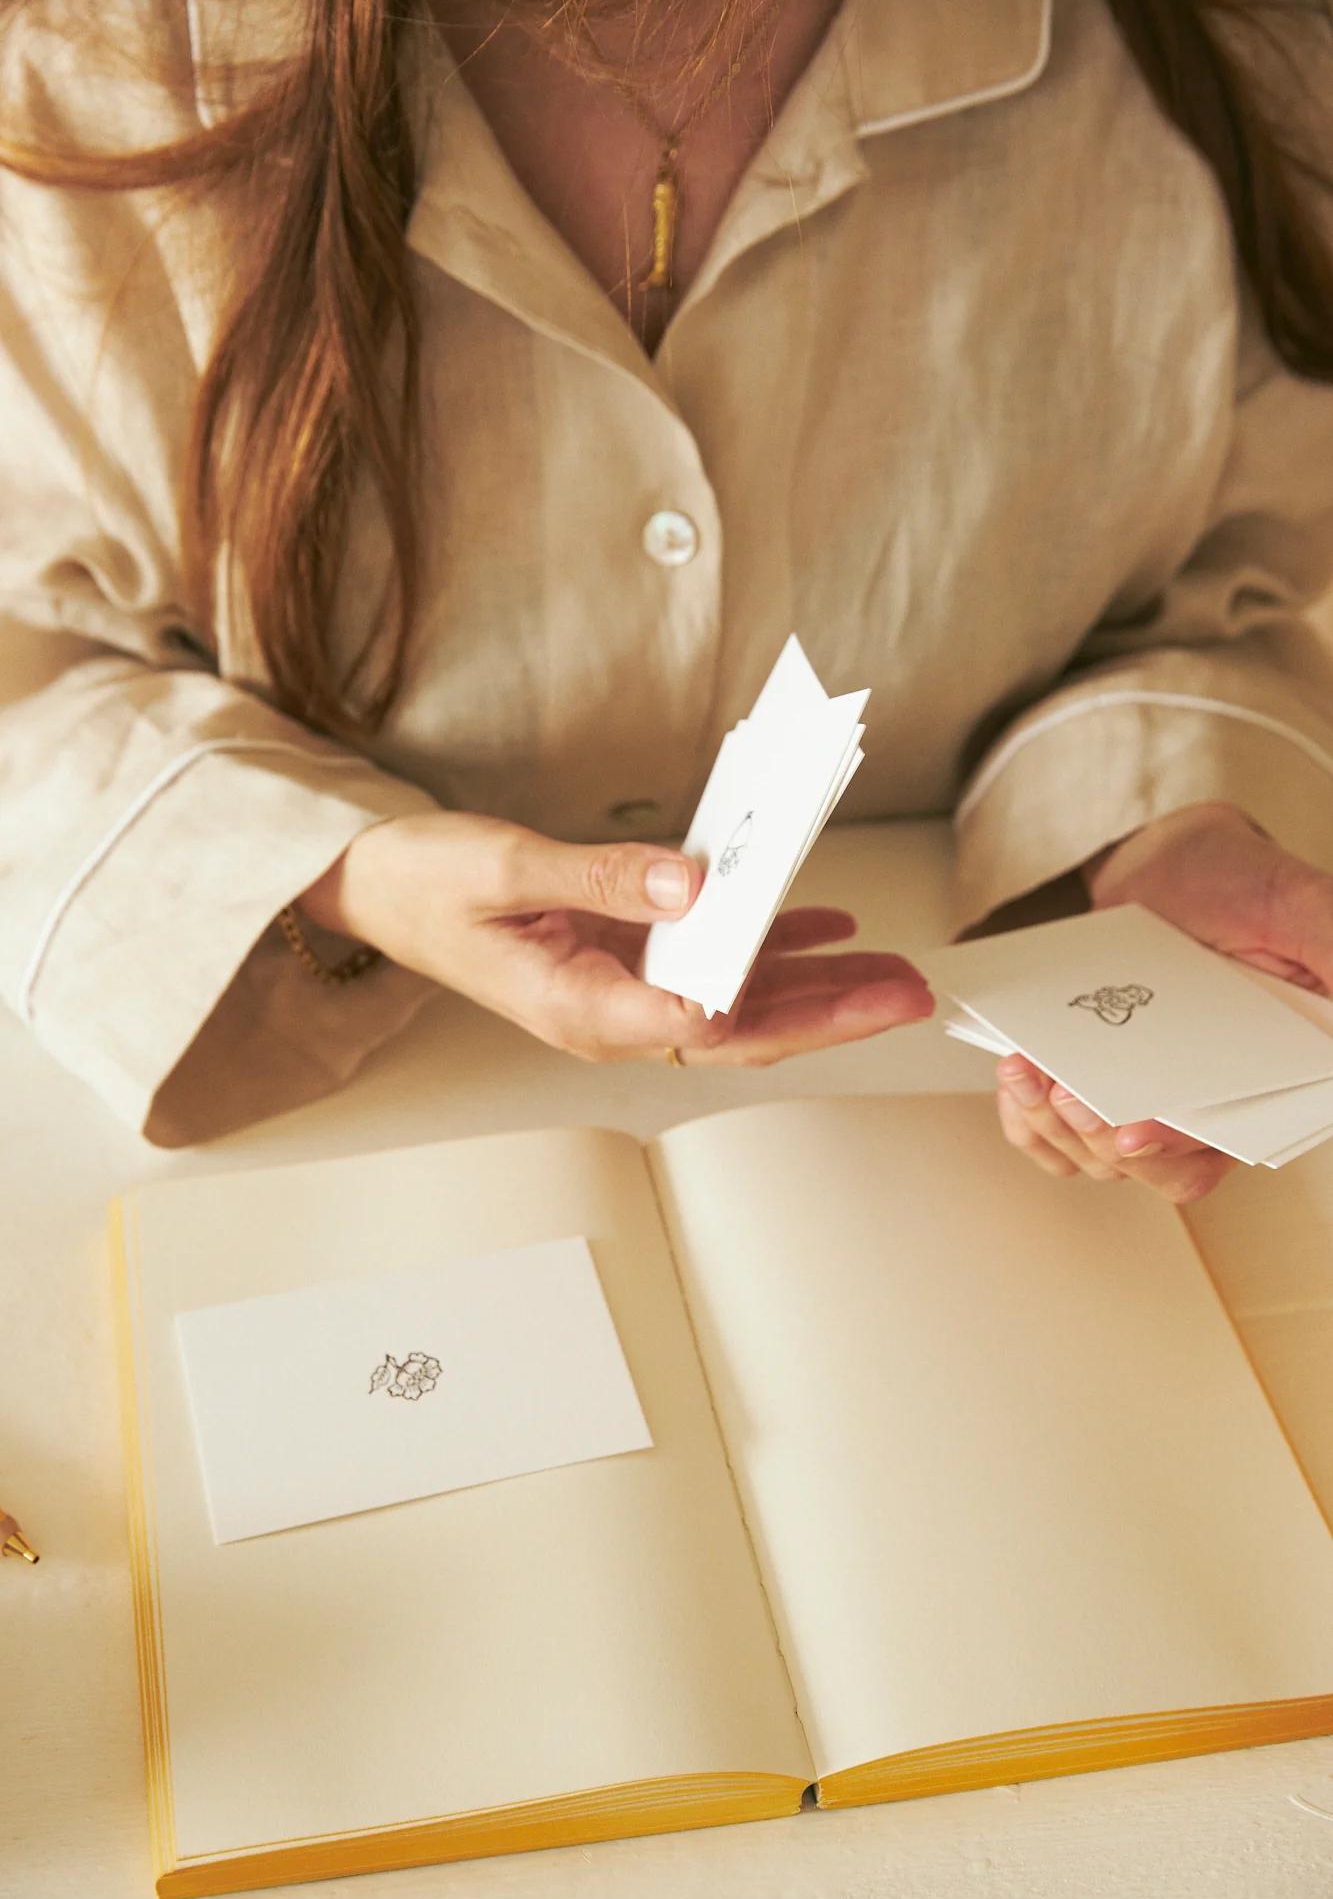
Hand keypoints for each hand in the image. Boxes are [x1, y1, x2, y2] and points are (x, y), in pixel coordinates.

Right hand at [299, 810, 932, 1064]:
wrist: (379, 886)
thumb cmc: (426, 885)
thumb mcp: (507, 869)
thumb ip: (600, 879)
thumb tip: (693, 883)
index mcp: (580, 1011)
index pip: (699, 1026)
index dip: (775, 1012)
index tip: (844, 990)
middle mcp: (611, 1014)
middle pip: (743, 1029)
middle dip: (831, 1014)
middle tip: (908, 995)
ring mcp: (623, 990)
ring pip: (740, 1002)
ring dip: (818, 987)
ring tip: (894, 972)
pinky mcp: (627, 957)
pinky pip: (715, 964)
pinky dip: (774, 946)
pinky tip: (828, 930)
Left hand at [996, 799, 1332, 1203]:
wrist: (1158, 861)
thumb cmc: (1234, 876)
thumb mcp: (1292, 901)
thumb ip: (1330, 948)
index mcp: (1279, 1074)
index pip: (1237, 1138)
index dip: (1181, 1146)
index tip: (1129, 1133)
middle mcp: (1220, 1103)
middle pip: (1166, 1172)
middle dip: (1104, 1142)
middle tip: (1066, 1095)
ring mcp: (1155, 1102)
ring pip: (1105, 1163)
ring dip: (1057, 1129)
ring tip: (1027, 1071)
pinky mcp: (1099, 1092)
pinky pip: (1057, 1141)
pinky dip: (1027, 1122)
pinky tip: (1017, 1078)